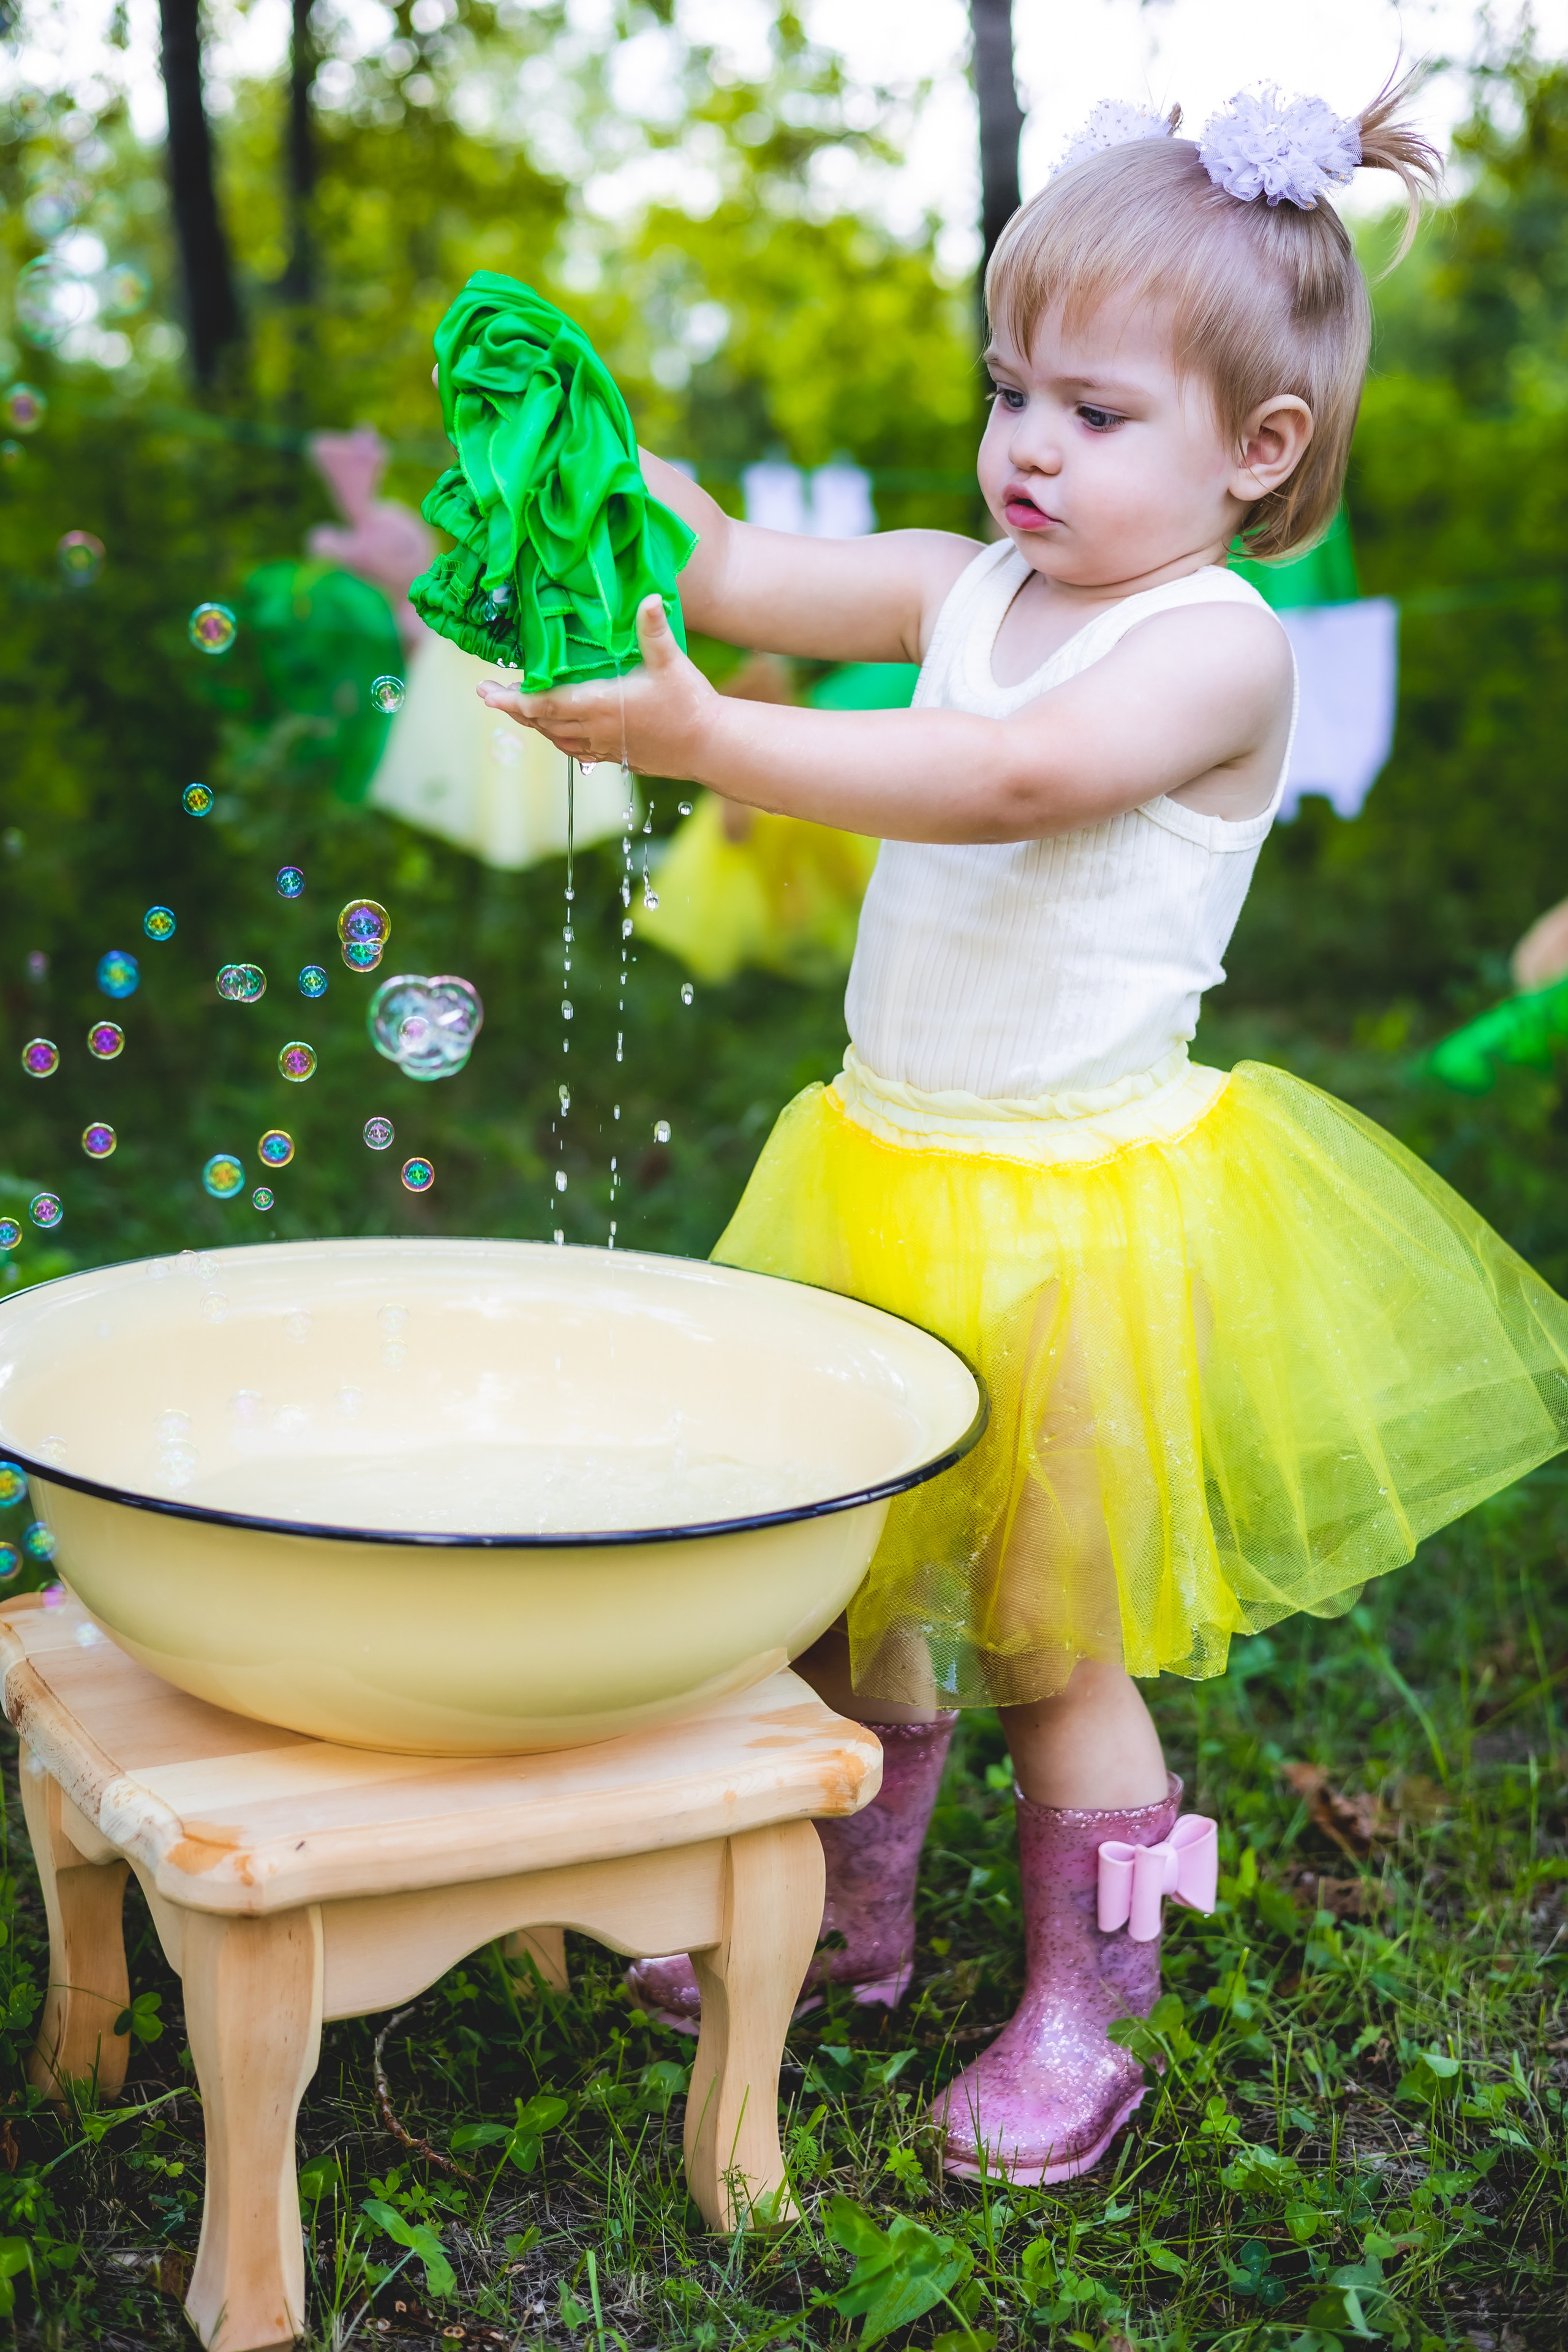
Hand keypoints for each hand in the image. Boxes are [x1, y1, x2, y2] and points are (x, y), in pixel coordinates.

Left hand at [476, 596, 717, 777]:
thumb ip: (654, 630)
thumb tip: (647, 597)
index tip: (486, 692)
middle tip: (489, 694)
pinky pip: (575, 750)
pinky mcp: (616, 757)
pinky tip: (556, 730)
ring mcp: (604, 746)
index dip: (511, 699)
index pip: (544, 704)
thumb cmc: (690, 703)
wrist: (711, 746)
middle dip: (513, 708)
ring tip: (517, 709)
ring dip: (534, 724)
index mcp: (599, 705)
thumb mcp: (672, 662)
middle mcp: (595, 730)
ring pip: (555, 738)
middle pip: (541, 722)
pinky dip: (557, 737)